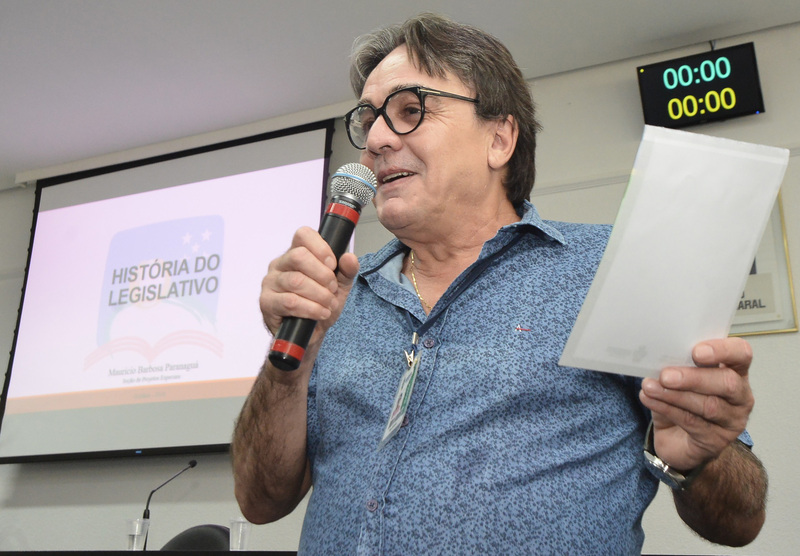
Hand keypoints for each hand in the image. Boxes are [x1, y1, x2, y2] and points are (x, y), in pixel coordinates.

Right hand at [259, 226, 358, 342]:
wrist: (311, 333)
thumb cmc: (320, 304)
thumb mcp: (340, 286)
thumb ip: (346, 271)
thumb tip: (349, 258)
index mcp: (296, 253)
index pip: (303, 235)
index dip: (321, 247)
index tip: (333, 264)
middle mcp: (280, 264)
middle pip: (299, 256)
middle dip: (322, 275)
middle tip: (332, 288)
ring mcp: (270, 283)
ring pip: (296, 281)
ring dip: (319, 295)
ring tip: (329, 304)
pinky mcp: (267, 302)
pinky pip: (289, 302)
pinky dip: (311, 309)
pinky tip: (320, 313)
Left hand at [639, 337, 753, 470]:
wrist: (676, 438)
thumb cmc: (681, 400)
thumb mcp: (679, 377)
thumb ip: (676, 365)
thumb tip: (655, 356)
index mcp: (735, 370)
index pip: (741, 354)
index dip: (722, 351)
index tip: (696, 351)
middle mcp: (740, 395)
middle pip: (727, 383)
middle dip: (694, 378)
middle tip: (666, 375)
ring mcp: (732, 420)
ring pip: (709, 406)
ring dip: (675, 395)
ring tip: (649, 387)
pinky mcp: (717, 440)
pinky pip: (692, 423)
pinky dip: (667, 409)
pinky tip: (649, 399)